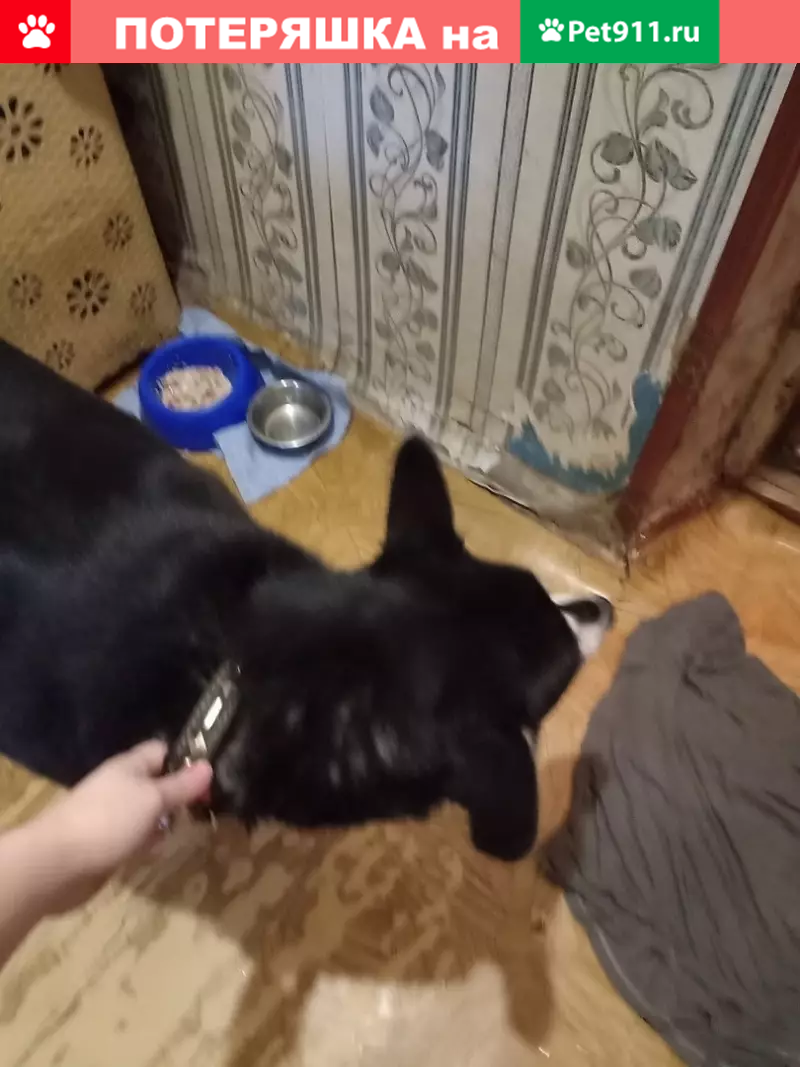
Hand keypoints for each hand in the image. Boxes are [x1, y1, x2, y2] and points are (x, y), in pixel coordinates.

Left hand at [30, 741, 212, 912]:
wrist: (57, 863)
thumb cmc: (108, 821)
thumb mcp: (152, 799)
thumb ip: (181, 785)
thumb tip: (209, 765)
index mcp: (130, 766)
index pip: (164, 751)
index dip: (188, 759)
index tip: (213, 776)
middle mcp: (122, 786)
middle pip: (159, 783)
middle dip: (181, 796)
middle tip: (207, 809)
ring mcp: (113, 815)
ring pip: (149, 813)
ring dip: (164, 823)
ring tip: (186, 830)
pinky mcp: (108, 842)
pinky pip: (136, 836)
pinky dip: (147, 843)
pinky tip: (155, 852)